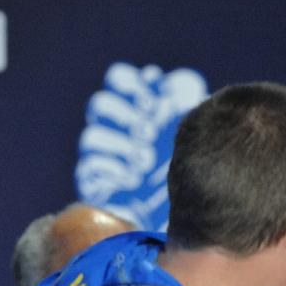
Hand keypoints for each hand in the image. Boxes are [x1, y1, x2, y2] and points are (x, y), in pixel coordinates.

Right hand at [75, 62, 207, 229]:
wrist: (190, 206)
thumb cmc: (193, 158)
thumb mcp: (196, 126)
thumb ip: (186, 100)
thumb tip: (172, 84)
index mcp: (137, 104)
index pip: (119, 79)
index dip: (129, 83)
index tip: (153, 99)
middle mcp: (116, 125)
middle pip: (101, 105)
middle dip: (123, 114)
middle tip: (150, 130)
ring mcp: (104, 153)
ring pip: (93, 137)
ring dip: (119, 145)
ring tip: (146, 159)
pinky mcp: (98, 180)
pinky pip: (90, 169)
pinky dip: (111, 172)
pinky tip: (133, 178)